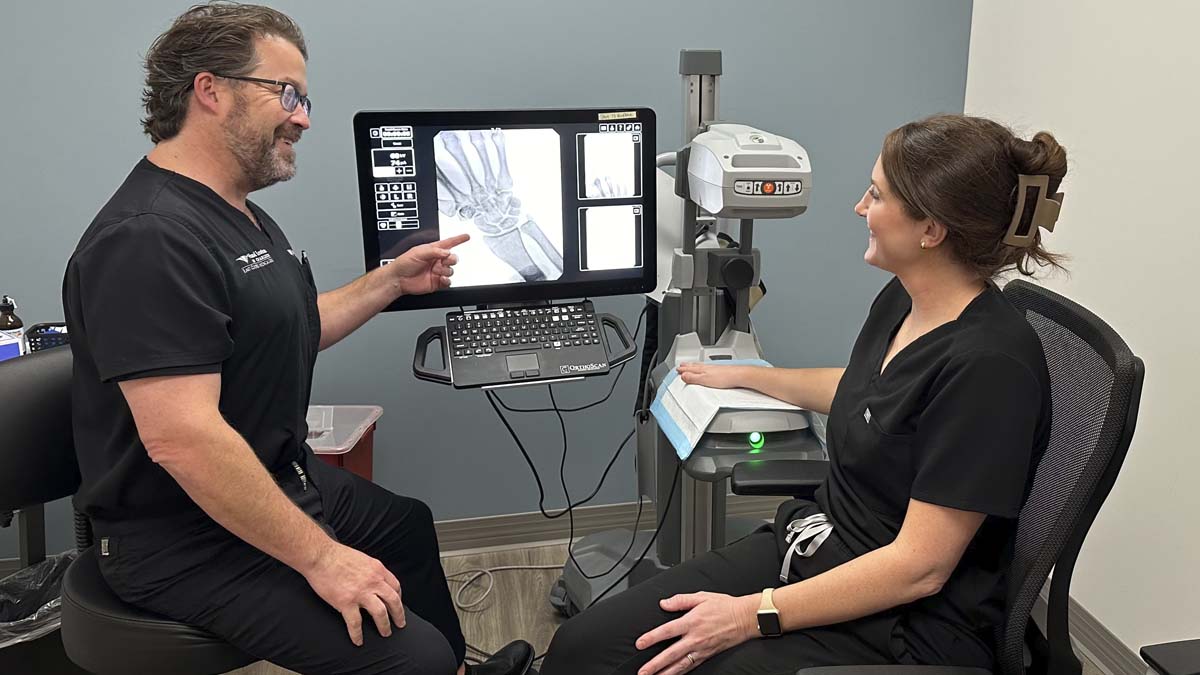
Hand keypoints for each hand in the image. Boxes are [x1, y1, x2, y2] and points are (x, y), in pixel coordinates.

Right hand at [304, 542, 404, 645]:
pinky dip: (358, 634)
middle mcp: (373, 581)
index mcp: (377, 569)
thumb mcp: (363, 558)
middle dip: (399, 615)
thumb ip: (371, 571)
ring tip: (386, 633)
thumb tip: (375, 580)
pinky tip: (359, 641)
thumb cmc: (337, 555)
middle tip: (400, 623)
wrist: (320, 555)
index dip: (398, 597)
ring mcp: (360, 593)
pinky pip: (355, 623)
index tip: (397, 604)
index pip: (395, 586)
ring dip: (385, 626)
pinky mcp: (346, 603)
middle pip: (393, 601)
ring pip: (380, 613)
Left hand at [388, 234, 468, 295]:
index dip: (458, 239)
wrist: (398, 279)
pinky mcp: (437, 282)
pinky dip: (447, 280)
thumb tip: (447, 252)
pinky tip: (441, 278)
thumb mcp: (418, 252)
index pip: (448, 243)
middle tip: (444, 260)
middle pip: (453, 258)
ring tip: (436, 271)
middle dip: (451, 259)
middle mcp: (436, 261)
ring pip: (451, 270)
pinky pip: (448, 281)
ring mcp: (437, 272)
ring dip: (446, 270)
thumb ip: (434, 251)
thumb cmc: (404, 263)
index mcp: (432, 250)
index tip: (466, 236)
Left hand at [634, 592, 758, 674]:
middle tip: (642, 672)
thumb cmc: (724, 606)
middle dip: (655, 664)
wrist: (745, 618)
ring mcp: (702, 649)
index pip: (667, 631)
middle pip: (671, 654)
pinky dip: (680, 673)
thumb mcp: (701, 596)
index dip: (651, 638)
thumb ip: (680, 600)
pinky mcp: (707, 655)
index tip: (640, 644)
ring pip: (680, 665)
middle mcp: (695, 638)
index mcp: (691, 621)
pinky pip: (691, 666)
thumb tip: (663, 603)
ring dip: (666, 673)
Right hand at [676, 363, 751, 389]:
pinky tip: (705, 368)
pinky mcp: (720, 370)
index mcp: (702, 369)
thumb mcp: (704, 380)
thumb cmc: (724, 378)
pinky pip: (707, 367)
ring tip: (690, 365)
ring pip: (700, 366)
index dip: (683, 370)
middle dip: (687, 366)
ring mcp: (714, 368)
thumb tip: (683, 375)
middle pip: (694, 366)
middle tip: (681, 365)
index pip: (689, 369)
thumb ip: (693, 378)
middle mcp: (707, 367)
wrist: (739, 376)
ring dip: (694, 365)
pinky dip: (703, 367)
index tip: (677, 369)